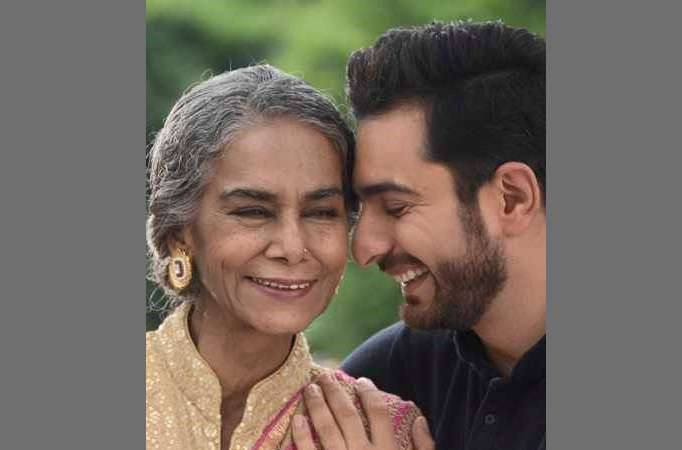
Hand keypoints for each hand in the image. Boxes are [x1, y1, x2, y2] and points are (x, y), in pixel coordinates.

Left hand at [291, 372, 434, 449]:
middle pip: (348, 414)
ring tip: (309, 389)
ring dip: (316, 405)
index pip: (379, 411)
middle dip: (335, 391)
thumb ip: (424, 449)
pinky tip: (297, 420)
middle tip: (325, 376)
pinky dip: (302, 435)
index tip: (361, 381)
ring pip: (326, 428)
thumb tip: (419, 418)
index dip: (369, 392)